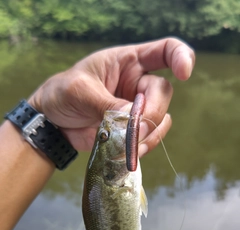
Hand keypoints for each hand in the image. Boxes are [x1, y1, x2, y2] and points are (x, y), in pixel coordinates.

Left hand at [29, 38, 194, 155]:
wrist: (53, 122)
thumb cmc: (62, 94)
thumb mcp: (80, 92)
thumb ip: (107, 104)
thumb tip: (134, 121)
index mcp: (127, 62)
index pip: (165, 51)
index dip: (181, 58)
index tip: (185, 74)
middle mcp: (137, 83)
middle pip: (163, 94)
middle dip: (151, 113)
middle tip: (133, 129)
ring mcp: (136, 108)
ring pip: (160, 119)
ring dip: (148, 134)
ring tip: (127, 146)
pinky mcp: (132, 129)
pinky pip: (150, 137)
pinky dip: (143, 146)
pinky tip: (129, 152)